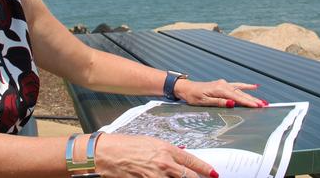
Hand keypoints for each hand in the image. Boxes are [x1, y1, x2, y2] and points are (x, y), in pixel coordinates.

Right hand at [95, 134, 217, 177]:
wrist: (106, 153)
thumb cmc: (126, 145)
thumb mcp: (150, 143)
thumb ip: (167, 152)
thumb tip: (180, 160)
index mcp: (166, 150)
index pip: (192, 161)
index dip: (205, 169)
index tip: (214, 174)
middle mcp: (164, 164)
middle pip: (188, 177)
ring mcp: (155, 176)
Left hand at [174, 79, 266, 107]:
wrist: (187, 88)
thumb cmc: (193, 96)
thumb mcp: (204, 101)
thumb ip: (219, 102)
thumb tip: (232, 103)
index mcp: (219, 89)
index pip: (236, 97)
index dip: (248, 102)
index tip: (257, 106)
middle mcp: (223, 85)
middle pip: (241, 93)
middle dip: (253, 100)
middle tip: (265, 105)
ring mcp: (224, 84)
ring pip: (240, 90)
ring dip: (251, 95)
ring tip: (262, 100)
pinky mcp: (223, 85)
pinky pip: (237, 86)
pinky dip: (245, 86)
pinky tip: (253, 87)